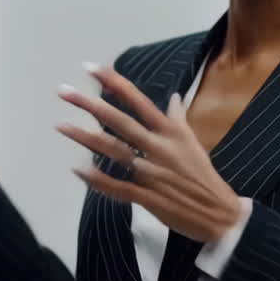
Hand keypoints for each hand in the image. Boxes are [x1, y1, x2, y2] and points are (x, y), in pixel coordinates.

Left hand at [56, 63, 241, 243]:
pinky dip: (97, 180)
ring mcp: (151, 173)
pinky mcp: (147, 197)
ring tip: (61, 125)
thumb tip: (173, 96)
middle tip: (63, 92)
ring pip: (113, 152)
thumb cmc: (203, 174)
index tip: (90, 68)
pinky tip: (78, 170)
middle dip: (90, 105)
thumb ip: (178, 119)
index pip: (138, 101)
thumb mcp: (193, 141)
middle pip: (119, 122)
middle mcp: (158, 147)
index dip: (114, 83)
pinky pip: (117, 187)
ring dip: (85, 139)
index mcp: (170, 131)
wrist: (218, 212)